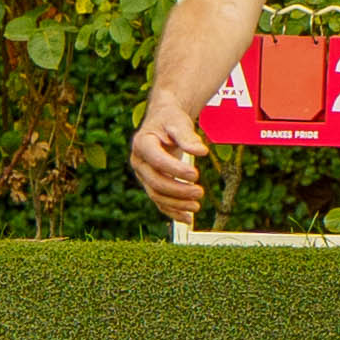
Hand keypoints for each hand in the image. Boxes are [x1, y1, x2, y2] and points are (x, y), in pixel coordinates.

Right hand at [129, 100, 210, 221]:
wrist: (163, 121)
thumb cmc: (171, 120)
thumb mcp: (179, 122)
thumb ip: (188, 137)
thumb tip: (201, 152)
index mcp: (142, 143)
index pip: (157, 161)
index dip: (175, 170)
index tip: (196, 174)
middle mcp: (138, 162)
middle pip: (155, 182)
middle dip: (178, 190)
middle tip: (200, 192)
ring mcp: (143, 175)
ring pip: (157, 195)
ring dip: (177, 204)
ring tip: (197, 206)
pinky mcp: (150, 184)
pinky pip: (159, 202)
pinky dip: (173, 212)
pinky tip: (187, 219)